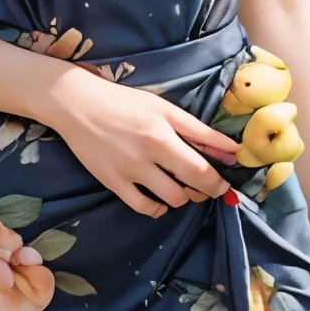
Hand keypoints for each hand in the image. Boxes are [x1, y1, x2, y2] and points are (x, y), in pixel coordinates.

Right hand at [44, 66, 240, 217]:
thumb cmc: (125, 102)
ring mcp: (128, 171)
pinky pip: (143, 208)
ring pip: (170, 199)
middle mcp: (147, 155)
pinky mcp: (111, 182)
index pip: (202, 168)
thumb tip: (231, 150)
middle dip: (207, 190)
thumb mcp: (164, 109)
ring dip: (183, 197)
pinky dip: (158, 208)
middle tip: (207, 186)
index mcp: (162, 133)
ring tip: (180, 186)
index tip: (225, 182)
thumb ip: (198, 131)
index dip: (219, 181)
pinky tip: (160, 199)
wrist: (77, 104)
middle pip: (190, 186)